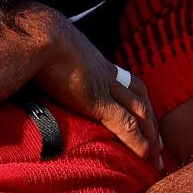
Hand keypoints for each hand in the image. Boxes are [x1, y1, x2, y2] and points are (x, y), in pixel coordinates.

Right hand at [18, 3, 162, 168]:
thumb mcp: (48, 53)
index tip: (142, 115)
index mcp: (95, 63)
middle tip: (159, 144)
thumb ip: (48, 65)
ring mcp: (105, 87)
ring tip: (156, 157)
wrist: (39, 35)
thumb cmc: (36, 41)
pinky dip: (138, 142)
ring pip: (140, 112)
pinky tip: (145, 157)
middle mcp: (106, 74)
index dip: (136, 99)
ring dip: (152, 134)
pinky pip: (125, 124)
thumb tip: (34, 74)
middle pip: (139, 98)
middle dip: (151, 121)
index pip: (125, 82)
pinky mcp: (98, 101)